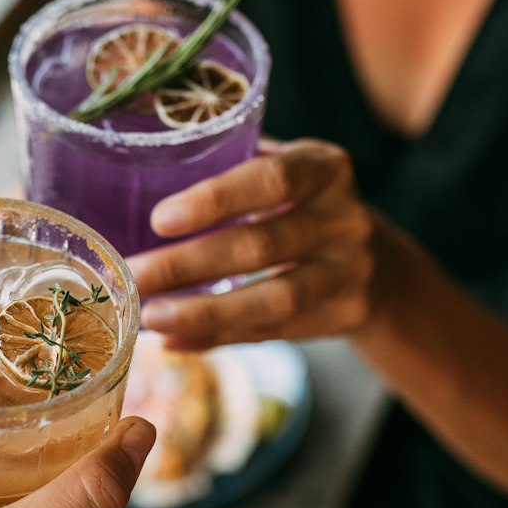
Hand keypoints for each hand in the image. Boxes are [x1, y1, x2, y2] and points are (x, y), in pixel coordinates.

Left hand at [128, 139, 377, 349]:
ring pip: (273, 300)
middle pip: (262, 246)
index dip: (216, 200)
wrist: (375, 262)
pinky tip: (174, 340)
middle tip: (133, 276)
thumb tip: (133, 184)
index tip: (159, 220)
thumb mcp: (283, 173)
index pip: (272, 180)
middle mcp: (345, 219)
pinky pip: (273, 332)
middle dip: (188, 265)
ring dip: (204, 312)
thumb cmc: (300, 206)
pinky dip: (219, 337)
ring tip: (150, 317)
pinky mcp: (343, 315)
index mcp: (325, 168)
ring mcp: (350, 271)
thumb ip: (229, 172)